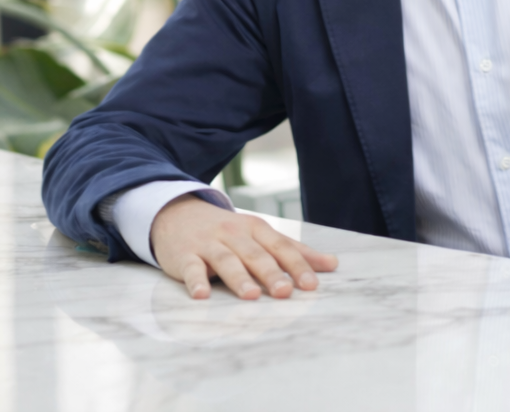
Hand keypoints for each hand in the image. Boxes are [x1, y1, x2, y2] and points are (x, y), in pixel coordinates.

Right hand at [150, 194, 338, 299]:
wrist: (177, 214)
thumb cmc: (227, 231)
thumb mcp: (260, 235)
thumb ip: (293, 251)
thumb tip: (332, 264)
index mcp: (256, 229)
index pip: (281, 247)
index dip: (297, 265)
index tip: (311, 285)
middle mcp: (234, 234)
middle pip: (256, 254)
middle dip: (271, 273)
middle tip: (285, 293)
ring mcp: (208, 244)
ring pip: (226, 260)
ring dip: (239, 278)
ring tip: (251, 295)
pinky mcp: (184, 255)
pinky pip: (191, 268)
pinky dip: (195, 281)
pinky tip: (201, 295)